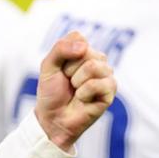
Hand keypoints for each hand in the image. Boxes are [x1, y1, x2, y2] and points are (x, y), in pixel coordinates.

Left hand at [35, 32, 115, 152]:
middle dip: (69, 70)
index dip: (63, 56)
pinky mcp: (110, 91)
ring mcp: (106, 75)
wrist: (53, 118)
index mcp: (84, 51)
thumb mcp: (48, 66)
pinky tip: (83, 99)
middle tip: (68, 82)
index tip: (60, 69)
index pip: (78, 38)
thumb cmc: (52, 92)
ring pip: (93, 66)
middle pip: (86, 52)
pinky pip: (97, 84)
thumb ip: (61, 48)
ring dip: (77, 82)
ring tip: (76, 91)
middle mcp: (98, 60)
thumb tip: (84, 46)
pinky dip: (84, 93)